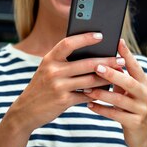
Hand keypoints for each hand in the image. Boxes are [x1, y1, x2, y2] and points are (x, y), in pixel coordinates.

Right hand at [7, 32, 126, 131]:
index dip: (85, 38)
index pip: (68, 43)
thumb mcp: (47, 70)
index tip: (100, 35)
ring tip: (118, 75)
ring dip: (106, 78)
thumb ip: (63, 62)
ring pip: (89, 80)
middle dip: (106, 61)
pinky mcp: (63, 101)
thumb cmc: (41, 87)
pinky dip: (97, 93)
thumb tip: (91, 55)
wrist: (26, 110)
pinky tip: (106, 91)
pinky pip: (85, 95)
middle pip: (86, 63)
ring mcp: (58, 86)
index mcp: (49, 59)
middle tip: (120, 59)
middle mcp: (53, 71)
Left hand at [84, 39, 146, 146]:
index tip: (117, 41)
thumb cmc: (129, 107)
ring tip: (86, 89)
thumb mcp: (127, 91)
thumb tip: (103, 58)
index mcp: (145, 83)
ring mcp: (142, 109)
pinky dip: (101, 109)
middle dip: (112, 74)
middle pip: (129, 82)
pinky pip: (115, 114)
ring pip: (120, 99)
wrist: (140, 136)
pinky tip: (89, 105)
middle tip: (97, 66)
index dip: (127, 54)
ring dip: (102, 93)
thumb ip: (120, 77)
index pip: (135, 66)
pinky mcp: (135, 123)